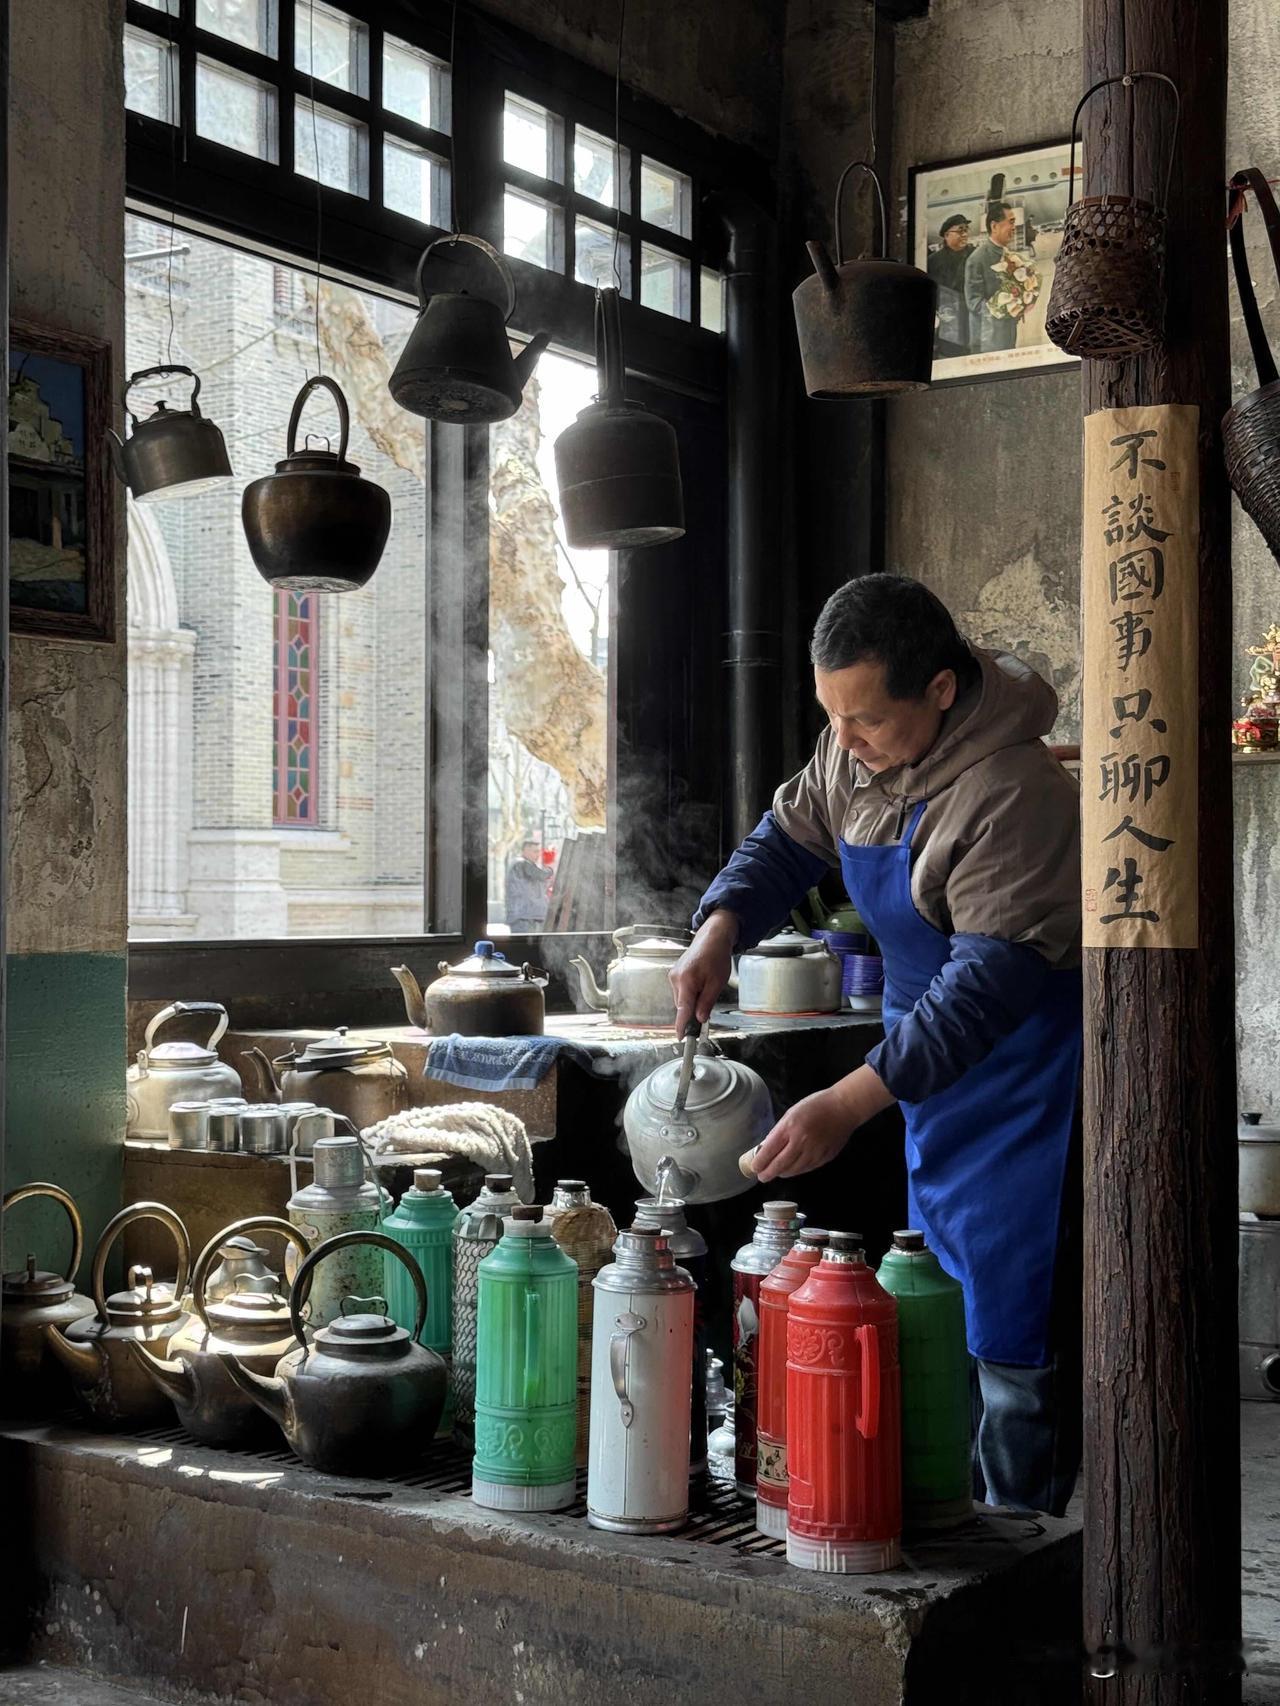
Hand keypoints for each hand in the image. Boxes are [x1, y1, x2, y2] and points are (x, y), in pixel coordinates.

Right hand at [669, 911, 738, 1035]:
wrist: (712, 938)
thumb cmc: (716, 957)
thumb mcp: (717, 982)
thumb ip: (707, 1002)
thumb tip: (700, 1019)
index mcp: (686, 981)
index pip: (682, 1009)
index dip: (681, 1025)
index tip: (681, 1037)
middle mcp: (675, 979)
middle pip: (683, 1005)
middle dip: (694, 1010)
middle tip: (709, 1002)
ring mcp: (673, 975)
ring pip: (682, 999)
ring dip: (693, 1000)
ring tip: (707, 986)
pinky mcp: (675, 974)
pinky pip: (681, 991)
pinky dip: (691, 993)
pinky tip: (701, 983)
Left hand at [752, 1066, 895, 1183]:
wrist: (844, 1108)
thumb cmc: (816, 1106)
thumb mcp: (791, 1113)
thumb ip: (779, 1131)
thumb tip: (766, 1148)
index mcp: (790, 1127)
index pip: (769, 1151)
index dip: (759, 1163)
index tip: (754, 1167)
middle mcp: (801, 1141)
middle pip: (780, 1165)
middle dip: (768, 1173)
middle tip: (762, 1177)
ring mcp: (814, 1152)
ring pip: (793, 1170)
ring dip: (782, 1173)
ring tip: (777, 1172)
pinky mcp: (824, 1158)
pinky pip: (807, 1169)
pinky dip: (797, 1170)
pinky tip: (792, 1168)